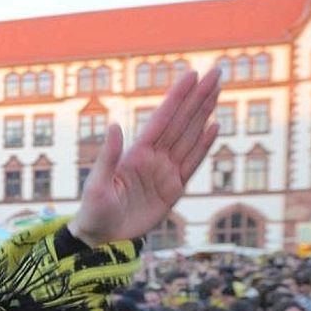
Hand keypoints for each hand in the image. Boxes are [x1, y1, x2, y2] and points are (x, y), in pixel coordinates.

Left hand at [71, 69, 220, 246]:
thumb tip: (114, 125)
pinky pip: (193, 163)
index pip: (162, 119)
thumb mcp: (97, 185)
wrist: (103, 238)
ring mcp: (165, 172)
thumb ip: (108, 157)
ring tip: (217, 91)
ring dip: (205, 114)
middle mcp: (153, 158)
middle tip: (216, 72)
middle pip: (181, 122)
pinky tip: (215, 126)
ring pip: (190, 137)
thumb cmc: (93, 212)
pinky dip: (204, 145)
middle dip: (198, 97)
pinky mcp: (174, 189)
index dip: (178, 97)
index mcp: (135, 154)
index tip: (192, 75)